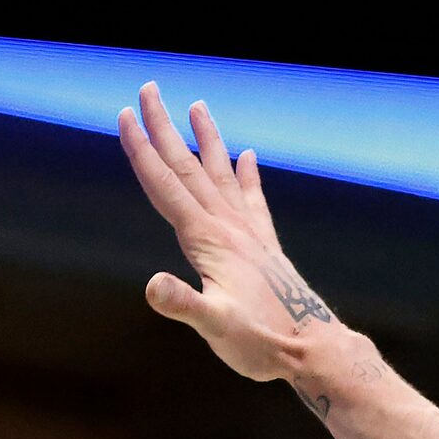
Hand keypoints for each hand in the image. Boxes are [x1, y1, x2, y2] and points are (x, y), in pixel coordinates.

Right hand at [119, 83, 354, 409]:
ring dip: (206, 139)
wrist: (314, 350)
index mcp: (208, 238)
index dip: (141, 150)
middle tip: (149, 87)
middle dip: (164, 128)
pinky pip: (253, 200)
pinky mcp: (266, 246)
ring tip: (198, 106)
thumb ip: (184, 305)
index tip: (124, 114)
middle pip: (187, 167)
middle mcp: (229, 227)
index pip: (165, 184)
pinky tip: (248, 156)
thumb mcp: (216, 328)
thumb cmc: (262, 343)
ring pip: (220, 175)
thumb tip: (153, 287)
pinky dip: (247, 175)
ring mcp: (250, 234)